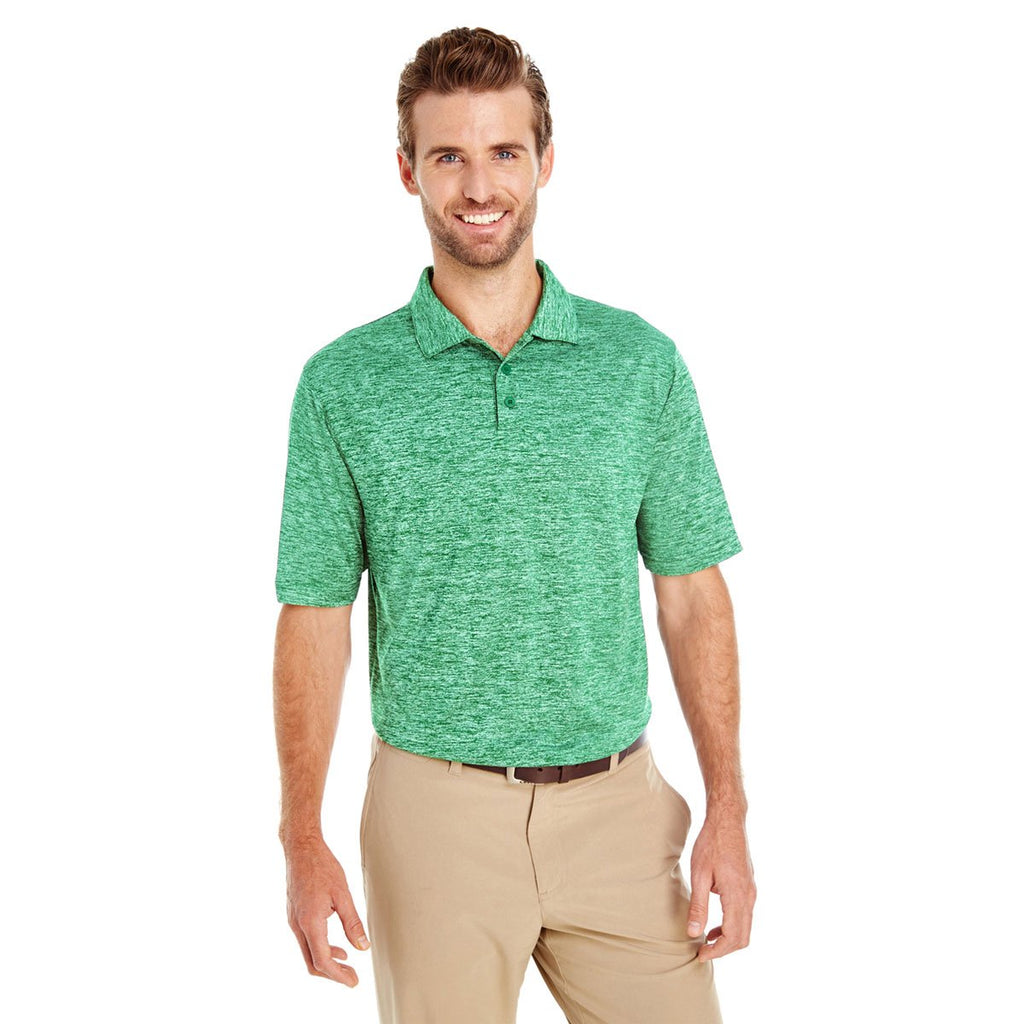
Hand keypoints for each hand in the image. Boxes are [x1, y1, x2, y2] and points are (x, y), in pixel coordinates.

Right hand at [284, 837, 370, 985]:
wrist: (301, 848)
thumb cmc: (322, 866)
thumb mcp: (343, 894)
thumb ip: (353, 923)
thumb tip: (362, 947)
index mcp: (310, 922)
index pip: (323, 960)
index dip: (338, 975)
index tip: (354, 981)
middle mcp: (298, 926)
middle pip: (312, 963)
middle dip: (333, 974)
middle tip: (352, 977)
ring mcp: (293, 921)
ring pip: (308, 953)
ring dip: (327, 961)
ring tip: (347, 963)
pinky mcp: (294, 915)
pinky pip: (306, 940)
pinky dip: (321, 948)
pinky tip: (336, 945)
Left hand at [686, 814, 755, 960]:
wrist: (728, 821)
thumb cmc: (711, 844)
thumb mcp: (699, 874)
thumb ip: (698, 906)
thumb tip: (693, 933)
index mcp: (737, 895)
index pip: (732, 937)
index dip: (717, 951)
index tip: (700, 955)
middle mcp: (749, 896)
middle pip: (743, 938)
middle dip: (723, 949)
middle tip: (702, 952)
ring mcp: (751, 891)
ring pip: (745, 927)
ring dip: (728, 939)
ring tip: (706, 941)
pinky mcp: (749, 886)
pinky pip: (744, 915)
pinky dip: (732, 926)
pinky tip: (715, 924)